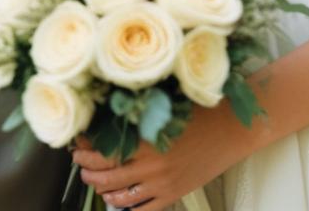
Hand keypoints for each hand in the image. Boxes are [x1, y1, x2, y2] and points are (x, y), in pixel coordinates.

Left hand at [73, 104, 239, 210]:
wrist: (231, 129)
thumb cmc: (200, 112)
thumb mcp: (166, 108)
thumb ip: (142, 116)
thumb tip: (114, 114)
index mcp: (147, 138)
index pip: (105, 148)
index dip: (87, 147)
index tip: (77, 142)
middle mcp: (150, 164)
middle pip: (107, 173)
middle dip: (87, 169)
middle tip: (79, 162)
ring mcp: (161, 183)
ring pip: (120, 195)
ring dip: (102, 189)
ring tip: (94, 181)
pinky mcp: (173, 194)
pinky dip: (125, 209)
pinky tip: (118, 203)